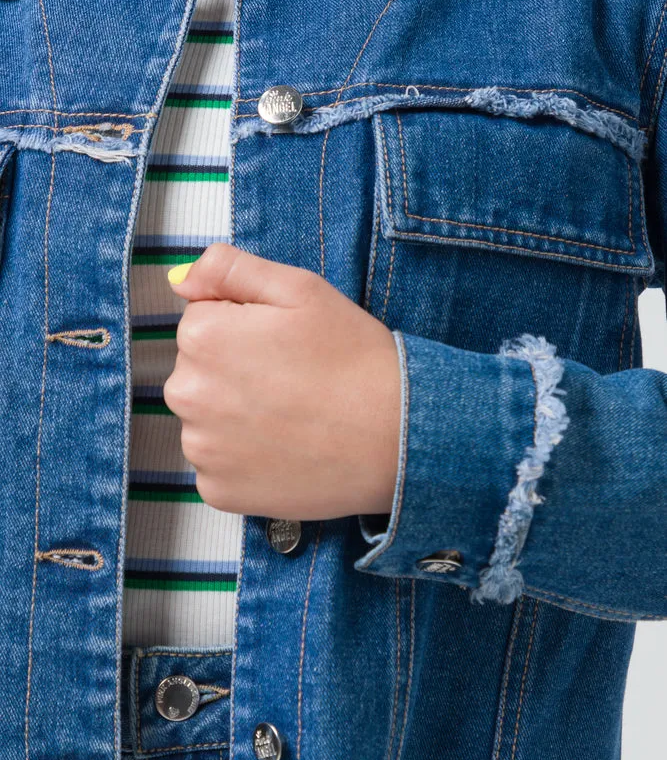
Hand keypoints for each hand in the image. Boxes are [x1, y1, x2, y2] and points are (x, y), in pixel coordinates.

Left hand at [163, 243, 400, 520]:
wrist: (395, 438)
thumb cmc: (353, 358)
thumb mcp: (300, 289)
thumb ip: (230, 268)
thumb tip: (180, 280)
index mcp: (202, 336)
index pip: (203, 320)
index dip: (247, 327)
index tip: (285, 344)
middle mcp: (186, 393)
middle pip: (199, 371)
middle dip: (235, 370)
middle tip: (292, 380)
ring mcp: (200, 448)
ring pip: (208, 419)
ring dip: (237, 416)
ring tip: (292, 416)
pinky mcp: (217, 490)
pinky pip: (219, 465)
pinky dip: (245, 459)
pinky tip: (285, 449)